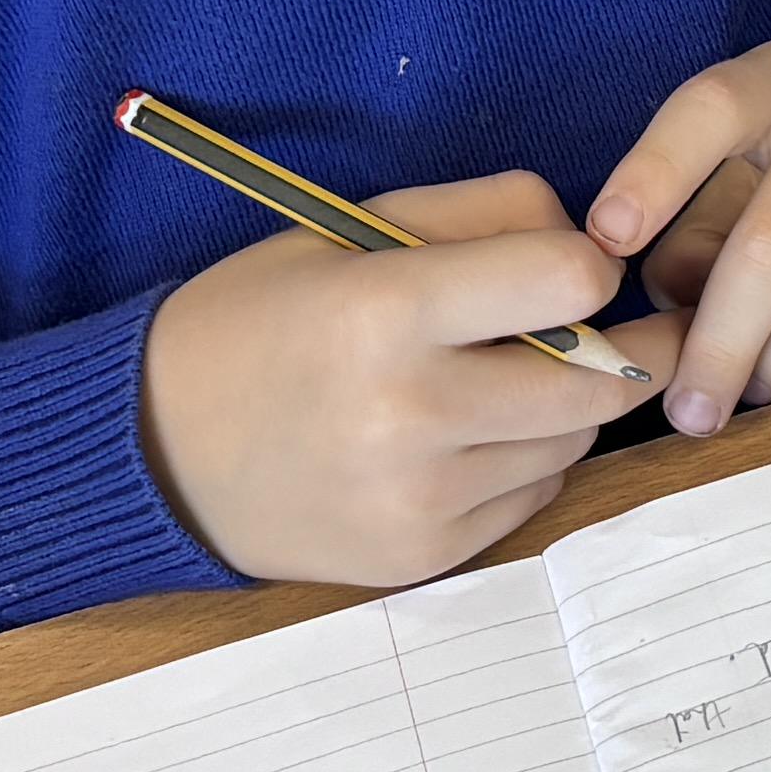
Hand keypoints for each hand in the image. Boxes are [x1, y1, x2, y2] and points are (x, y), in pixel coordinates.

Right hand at [140, 170, 670, 587]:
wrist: (155, 449)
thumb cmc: (263, 318)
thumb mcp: (352, 229)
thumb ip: (484, 216)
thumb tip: (596, 247)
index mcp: (387, 310)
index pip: (570, 279)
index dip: (590, 264)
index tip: (573, 267)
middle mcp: (409, 412)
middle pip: (598, 378)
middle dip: (615, 345)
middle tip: (598, 328)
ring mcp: (418, 497)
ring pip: (572, 443)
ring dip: (564, 409)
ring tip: (504, 381)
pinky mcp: (422, 555)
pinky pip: (531, 500)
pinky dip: (522, 464)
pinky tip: (463, 440)